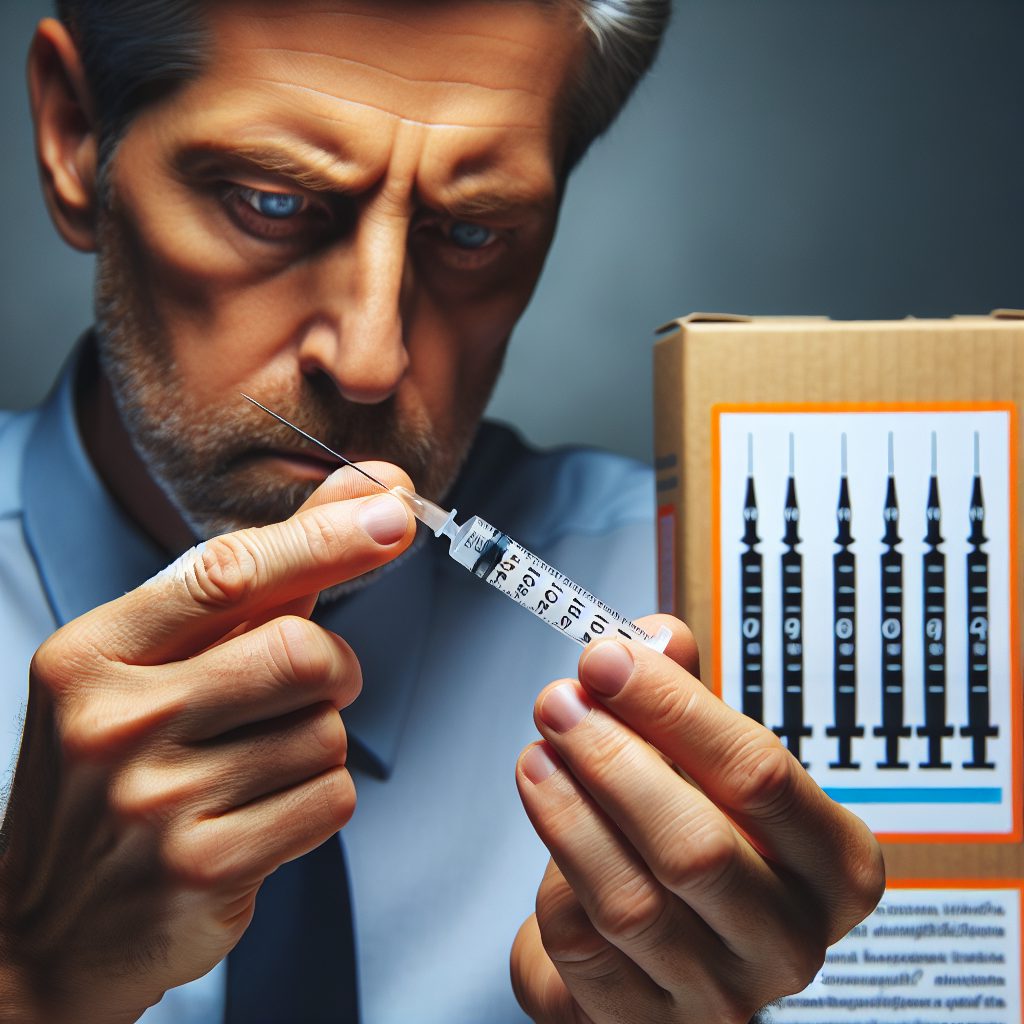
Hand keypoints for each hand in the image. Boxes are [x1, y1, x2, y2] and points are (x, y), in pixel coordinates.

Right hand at [0, 467, 414, 1023]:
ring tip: (253, 767)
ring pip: (326, 730)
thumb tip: (366, 492)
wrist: (51, 927)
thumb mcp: (156, 665)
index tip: (393, 512)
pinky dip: (318, 799)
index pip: (227, 574)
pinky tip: (260, 814)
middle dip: (332, 669)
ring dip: (317, 742)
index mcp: (94, 653)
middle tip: (306, 688)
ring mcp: (154, 801)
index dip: (324, 537)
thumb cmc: (117, 773)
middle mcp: (114, 721)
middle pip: (302, 653)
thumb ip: (262, 577)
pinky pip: (330, 799)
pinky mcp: (204, 866)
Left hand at [512, 616, 883, 1023]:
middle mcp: (789, 942)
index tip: (605, 658)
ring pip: (631, 903)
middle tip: (559, 704)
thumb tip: (656, 635)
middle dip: (613, 760)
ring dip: (568, 814)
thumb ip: (684, 700)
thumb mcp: (709, 768)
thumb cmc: (702, 842)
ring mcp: (720, 997)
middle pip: (697, 845)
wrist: (675, 956)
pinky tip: (551, 828)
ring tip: (537, 755)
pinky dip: (554, 880)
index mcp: (831, 865)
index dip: (672, 706)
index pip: (758, 773)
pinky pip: (582, 947)